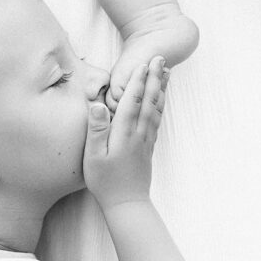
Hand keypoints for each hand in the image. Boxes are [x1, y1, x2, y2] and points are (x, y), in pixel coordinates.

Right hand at [83, 57, 167, 209]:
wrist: (127, 203)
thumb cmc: (105, 181)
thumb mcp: (94, 157)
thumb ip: (96, 130)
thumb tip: (98, 104)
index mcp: (123, 134)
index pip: (132, 101)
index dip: (137, 81)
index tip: (142, 62)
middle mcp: (138, 134)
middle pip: (148, 100)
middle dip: (154, 78)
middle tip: (160, 58)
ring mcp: (146, 140)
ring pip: (156, 108)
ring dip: (161, 88)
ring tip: (166, 72)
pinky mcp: (148, 147)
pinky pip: (157, 120)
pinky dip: (161, 105)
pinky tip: (162, 98)